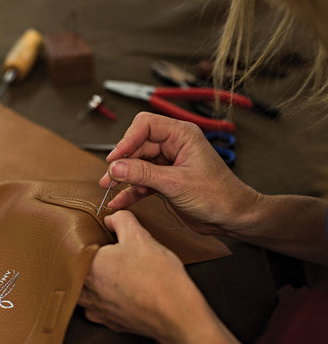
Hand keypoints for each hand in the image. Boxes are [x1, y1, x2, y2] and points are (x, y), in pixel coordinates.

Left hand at [78, 210, 201, 341]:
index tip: (92, 237)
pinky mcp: (111, 323)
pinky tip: (115, 292)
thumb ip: (121, 220)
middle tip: (99, 253)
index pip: (73, 250)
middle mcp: (88, 291)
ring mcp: (98, 310)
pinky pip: (96, 310)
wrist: (177, 314)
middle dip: (84, 262)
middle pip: (75, 272)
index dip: (82, 241)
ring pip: (82, 293)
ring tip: (105, 272)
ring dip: (89, 283)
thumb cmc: (158, 276)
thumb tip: (111, 219)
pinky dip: (102, 300)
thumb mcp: (140, 236)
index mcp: (89, 266)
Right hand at [99, 112, 260, 234]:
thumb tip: (116, 166)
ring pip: (137, 164)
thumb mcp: (176, 183)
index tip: (114, 158)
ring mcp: (169, 163)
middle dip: (122, 161)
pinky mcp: (166, 179)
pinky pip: (142, 180)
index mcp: (181, 135)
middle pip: (138, 145)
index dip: (127, 139)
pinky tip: (120, 200)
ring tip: (108, 187)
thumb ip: (143, 174)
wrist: (234, 218)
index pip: (146, 125)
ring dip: (123, 176)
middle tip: (109, 176)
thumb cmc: (219, 196)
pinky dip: (131, 190)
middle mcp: (174, 145)